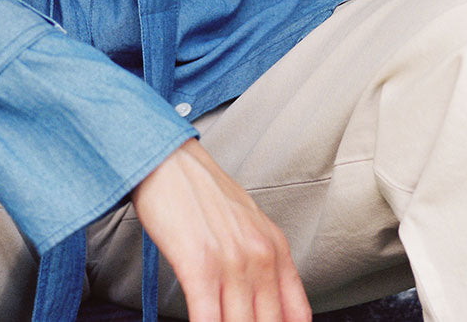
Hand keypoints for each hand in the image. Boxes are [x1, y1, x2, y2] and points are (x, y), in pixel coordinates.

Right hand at [131, 138, 311, 321]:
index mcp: (276, 249)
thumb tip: (266, 310)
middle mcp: (261, 257)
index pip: (296, 316)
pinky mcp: (199, 266)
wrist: (169, 160)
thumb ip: (264, 265)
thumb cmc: (202, 194)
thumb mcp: (249, 225)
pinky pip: (208, 320)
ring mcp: (232, 262)